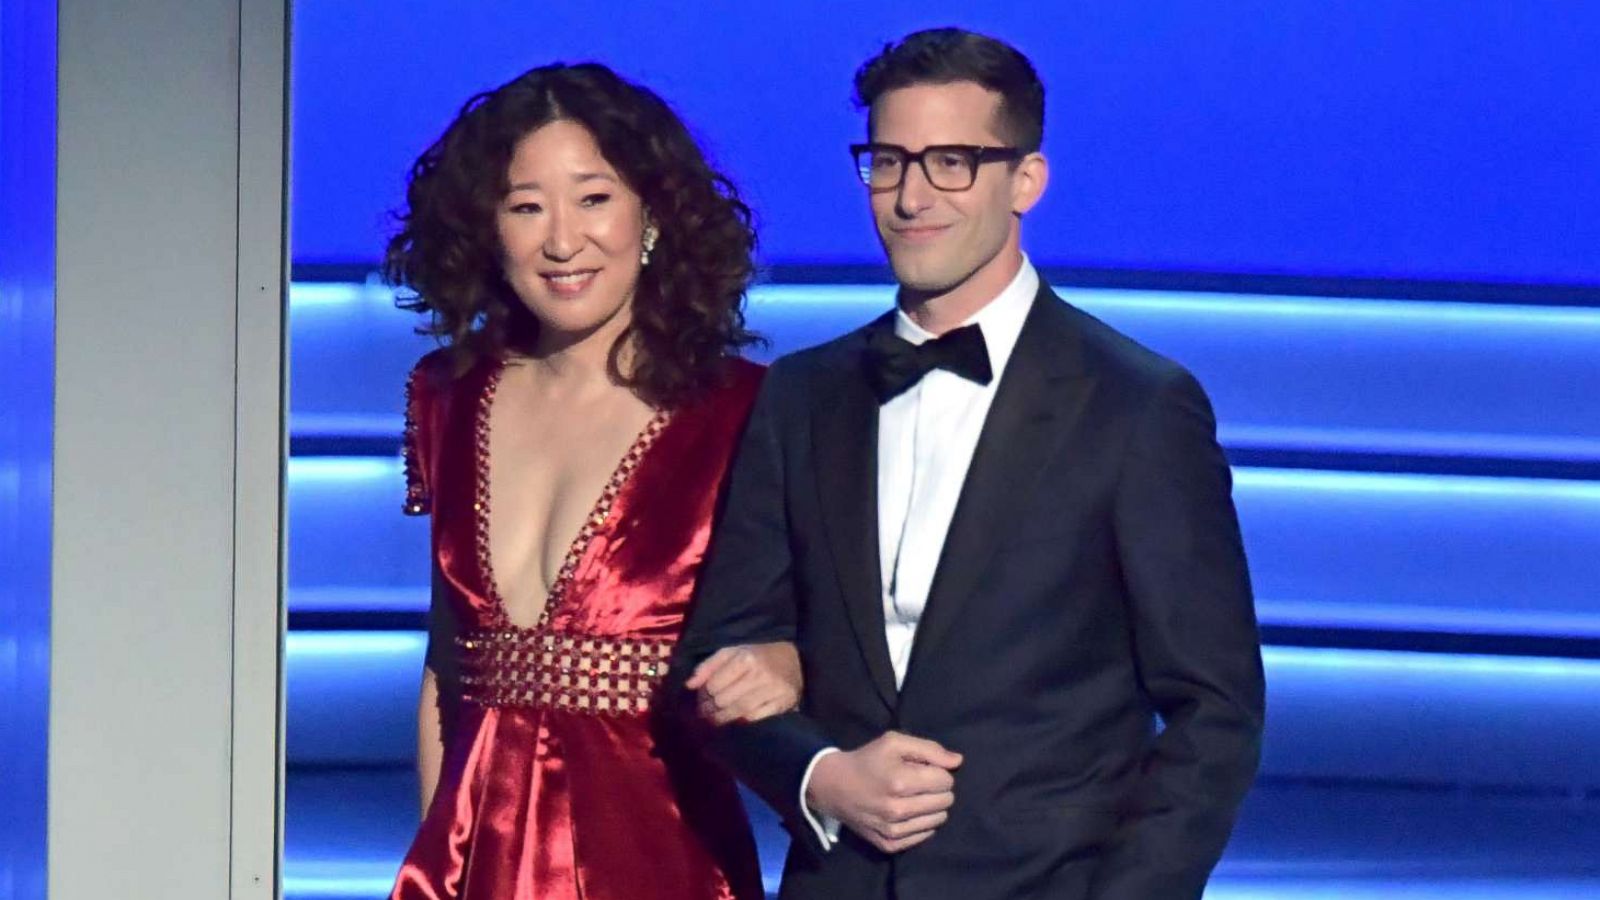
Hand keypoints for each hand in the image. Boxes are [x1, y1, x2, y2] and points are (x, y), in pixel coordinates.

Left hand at [685, 642, 801, 724]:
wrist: (794, 659)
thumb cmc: (757, 656)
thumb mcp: (732, 652)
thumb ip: (708, 666)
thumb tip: (689, 685)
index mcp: (745, 658)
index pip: (714, 685)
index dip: (703, 695)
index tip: (700, 700)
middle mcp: (760, 673)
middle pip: (724, 700)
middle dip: (710, 709)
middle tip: (704, 713)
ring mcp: (773, 689)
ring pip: (738, 711)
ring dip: (722, 719)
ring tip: (714, 720)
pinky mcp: (783, 703)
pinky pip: (755, 718)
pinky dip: (742, 721)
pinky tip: (736, 720)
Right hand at [805, 731, 961, 853]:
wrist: (833, 786)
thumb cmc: (867, 760)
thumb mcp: (894, 742)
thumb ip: (929, 749)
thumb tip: (958, 761)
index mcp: (900, 781)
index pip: (946, 780)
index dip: (938, 771)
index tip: (922, 768)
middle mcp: (898, 809)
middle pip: (946, 801)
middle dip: (937, 788)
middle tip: (919, 783)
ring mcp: (893, 830)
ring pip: (938, 820)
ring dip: (931, 806)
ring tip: (914, 797)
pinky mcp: (889, 844)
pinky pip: (924, 836)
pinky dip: (922, 823)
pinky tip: (909, 812)